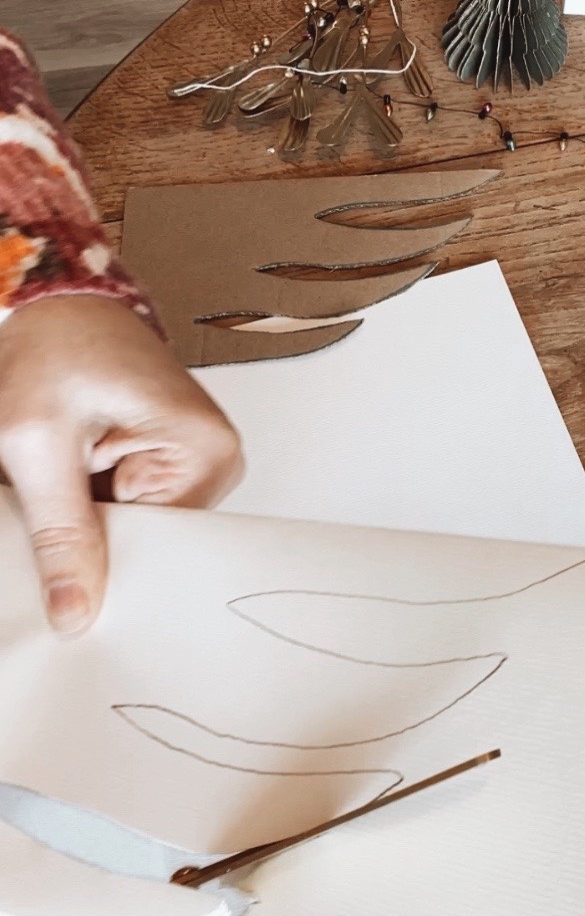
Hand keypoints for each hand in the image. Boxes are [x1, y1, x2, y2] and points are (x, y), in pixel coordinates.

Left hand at [0, 295, 242, 634]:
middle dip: (93, 537)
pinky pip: (131, 508)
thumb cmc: (56, 346)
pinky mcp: (169, 462)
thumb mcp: (38, 444)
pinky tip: (73, 477)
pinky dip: (92, 502)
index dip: (107, 565)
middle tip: (51, 499)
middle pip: (152, 541)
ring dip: (89, 517)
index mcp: (206, 453)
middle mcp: (215, 461)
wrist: (56, 301)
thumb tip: (76, 613)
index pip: (163, 549)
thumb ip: (58, 533)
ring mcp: (194, 463)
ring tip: (61, 474)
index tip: (64, 578)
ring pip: (135, 528)